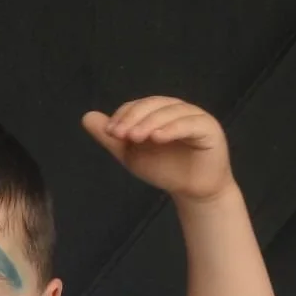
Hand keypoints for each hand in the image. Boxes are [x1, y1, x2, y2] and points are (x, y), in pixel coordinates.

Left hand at [82, 97, 234, 201]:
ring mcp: (194, 116)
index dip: (124, 115)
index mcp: (159, 111)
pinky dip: (173, 128)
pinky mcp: (209, 128)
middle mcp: (177, 109)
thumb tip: (86, 117)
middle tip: (120, 134)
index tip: (110, 133)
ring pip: (170, 111)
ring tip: (136, 137)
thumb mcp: (132, 154)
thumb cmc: (165, 169)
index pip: (138, 106)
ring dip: (150, 122)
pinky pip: (190, 123)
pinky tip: (158, 138)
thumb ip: (112, 138)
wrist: (192, 191)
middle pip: (153, 105)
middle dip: (134, 118)